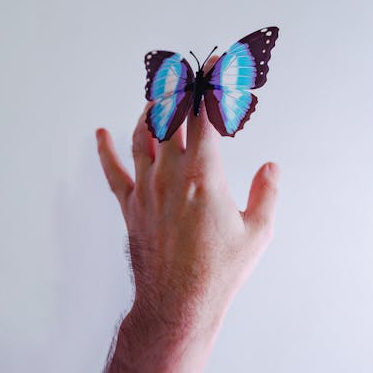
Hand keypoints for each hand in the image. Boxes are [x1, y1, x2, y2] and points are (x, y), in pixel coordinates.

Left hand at [96, 85, 279, 334]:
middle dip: (182, 88)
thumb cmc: (218, 272)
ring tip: (161, 96)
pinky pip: (113, 170)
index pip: (205, 114)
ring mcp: (146, 188)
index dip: (211, 84)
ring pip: (141, 134)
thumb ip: (266, 193)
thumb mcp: (257, 232)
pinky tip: (101, 133)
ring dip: (151, 109)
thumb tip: (271, 167)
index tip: (217, 67)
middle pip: (171, 115)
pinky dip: (106, 148)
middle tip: (190, 74)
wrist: (178, 304)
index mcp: (203, 174)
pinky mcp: (130, 206)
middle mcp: (170, 173)